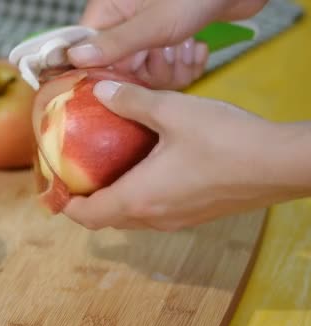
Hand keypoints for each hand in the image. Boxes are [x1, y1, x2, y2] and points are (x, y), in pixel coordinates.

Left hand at [62, 80, 310, 230]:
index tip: (56, 188)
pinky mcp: (195, 216)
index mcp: (139, 198)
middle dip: (87, 203)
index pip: (88, 216)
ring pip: (131, 218)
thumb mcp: (172, 111)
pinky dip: (137, 198)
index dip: (66, 206)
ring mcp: (177, 221)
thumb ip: (132, 101)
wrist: (280, 164)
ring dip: (113, 201)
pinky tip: (145, 169)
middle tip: (77, 174)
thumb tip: (102, 92)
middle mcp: (154, 218)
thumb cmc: (225, 141)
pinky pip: (154, 213)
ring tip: (106, 170)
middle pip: (107, 220)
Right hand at [68, 0, 267, 88]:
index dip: (107, 69)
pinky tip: (198, 46)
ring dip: (173, 67)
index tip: (130, 73)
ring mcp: (149, 35)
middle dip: (151, 69)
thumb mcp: (154, 23)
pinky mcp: (171, 43)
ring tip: (188, 43)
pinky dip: (187, 65)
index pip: (89, 52)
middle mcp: (125, 25)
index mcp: (109, 12)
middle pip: (122, 70)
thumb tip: (75, 58)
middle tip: (169, 50)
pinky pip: (169, 72)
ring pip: (148, 74)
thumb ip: (114, 44)